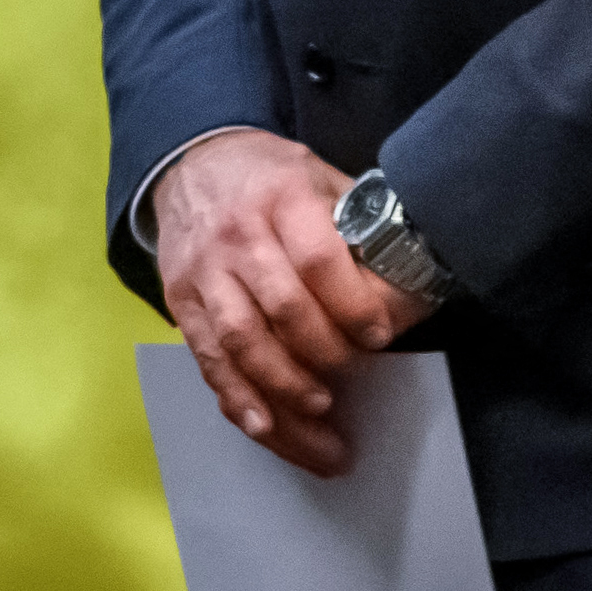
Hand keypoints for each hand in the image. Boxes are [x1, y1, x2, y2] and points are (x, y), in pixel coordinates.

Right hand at [158, 130, 417, 473]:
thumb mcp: (321, 175)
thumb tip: (408, 278)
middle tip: (357, 374)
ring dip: (285, 387)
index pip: (319, 261)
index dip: (353, 305)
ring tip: (322, 413)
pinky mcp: (182, 303)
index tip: (379, 335)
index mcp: (283, 198)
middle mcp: (238, 236)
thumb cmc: (271, 176)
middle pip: (283, 309)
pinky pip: (209, 359)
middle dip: (325, 352)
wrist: (192, 164)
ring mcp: (205, 273)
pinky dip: (238, 397)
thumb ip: (358, 223)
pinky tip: (266, 426)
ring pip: (243, 343)